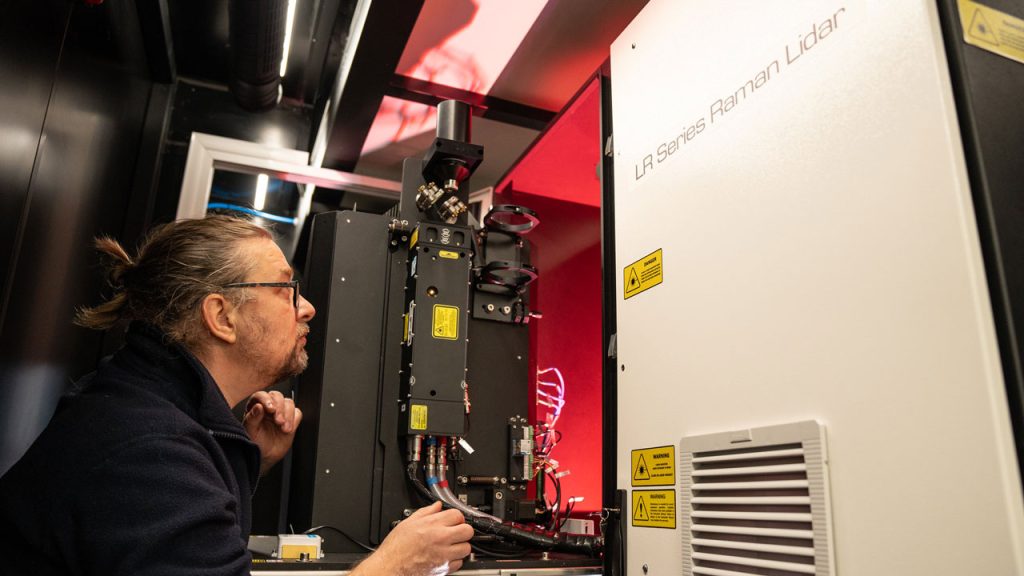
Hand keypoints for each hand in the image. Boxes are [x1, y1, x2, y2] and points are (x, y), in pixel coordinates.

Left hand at [243, 390, 301, 474]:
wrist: (265, 456)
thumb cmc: (255, 444)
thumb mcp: (250, 432)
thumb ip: (252, 418)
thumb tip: (258, 406)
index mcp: (255, 407)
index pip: (261, 395)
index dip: (267, 399)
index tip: (270, 409)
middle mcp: (268, 407)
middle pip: (277, 396)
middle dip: (280, 408)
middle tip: (278, 421)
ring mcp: (281, 412)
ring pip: (289, 403)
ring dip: (288, 415)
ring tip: (283, 428)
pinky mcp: (291, 419)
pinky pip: (297, 413)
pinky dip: (294, 421)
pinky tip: (288, 430)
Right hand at [357, 502, 472, 575]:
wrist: (391, 567)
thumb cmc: (396, 548)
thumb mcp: (408, 523)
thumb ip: (425, 512)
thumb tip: (436, 506)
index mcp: (432, 525)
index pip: (458, 514)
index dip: (456, 516)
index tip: (453, 520)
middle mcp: (441, 539)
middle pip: (467, 530)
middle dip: (463, 530)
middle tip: (456, 531)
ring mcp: (444, 555)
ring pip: (466, 548)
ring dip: (461, 546)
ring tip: (452, 545)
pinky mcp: (444, 569)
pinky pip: (459, 563)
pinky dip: (455, 560)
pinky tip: (446, 556)